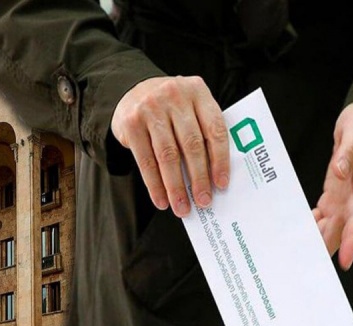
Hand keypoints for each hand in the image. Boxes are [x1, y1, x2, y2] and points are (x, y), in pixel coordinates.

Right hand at [110, 76, 229, 217]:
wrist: (131, 91)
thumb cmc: (169, 107)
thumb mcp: (189, 107)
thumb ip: (202, 130)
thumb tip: (212, 177)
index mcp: (197, 91)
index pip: (214, 129)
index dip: (220, 160)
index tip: (222, 184)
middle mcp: (174, 96)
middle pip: (191, 144)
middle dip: (198, 178)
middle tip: (203, 201)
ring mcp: (150, 109)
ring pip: (167, 155)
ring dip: (175, 187)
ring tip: (181, 206)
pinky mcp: (131, 123)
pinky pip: (145, 160)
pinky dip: (154, 184)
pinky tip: (161, 199)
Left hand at [313, 102, 352, 270]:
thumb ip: (349, 151)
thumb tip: (341, 171)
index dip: (350, 239)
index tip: (344, 260)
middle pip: (341, 225)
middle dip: (328, 245)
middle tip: (309, 263)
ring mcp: (345, 190)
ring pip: (332, 221)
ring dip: (319, 236)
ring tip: (301, 252)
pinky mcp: (337, 186)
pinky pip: (326, 209)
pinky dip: (315, 220)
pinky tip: (303, 228)